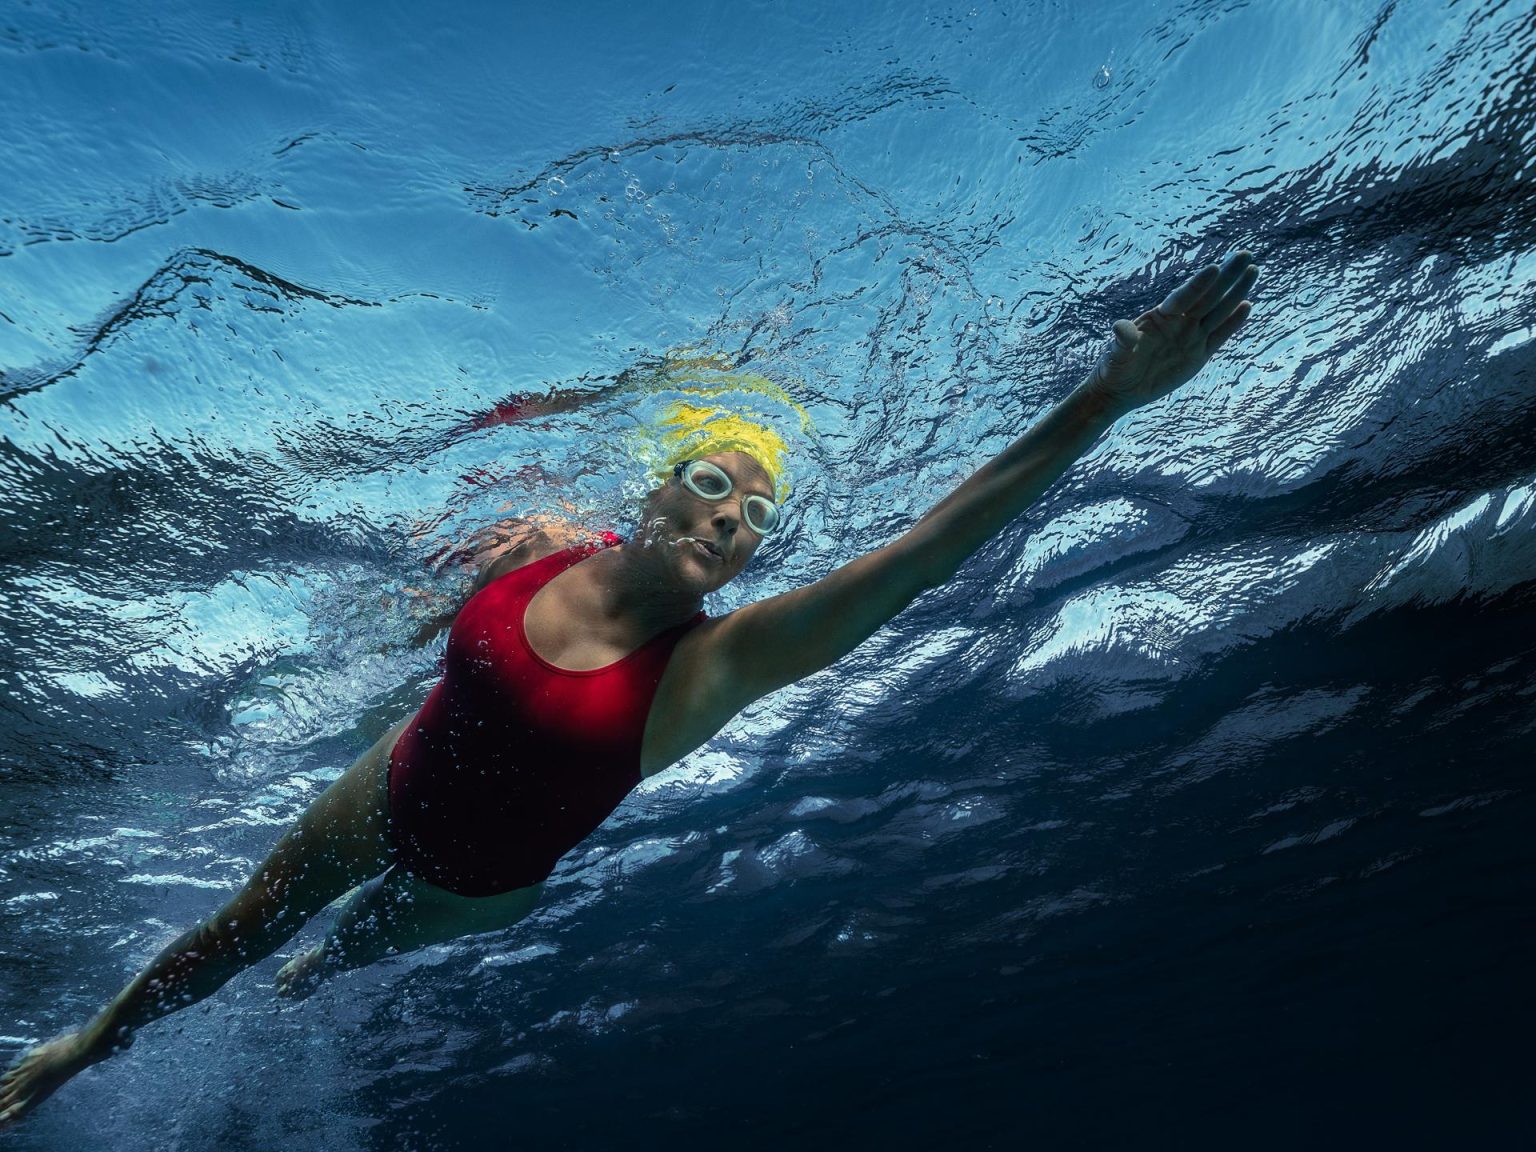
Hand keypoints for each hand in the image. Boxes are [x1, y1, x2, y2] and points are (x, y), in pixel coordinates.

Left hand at [1084, 251, 1258, 416]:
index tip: (1214, 267)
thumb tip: (1121, 329)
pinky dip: (1233, 322)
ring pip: (1218, 311)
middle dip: (1226, 276)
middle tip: (1244, 254)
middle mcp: (1179, 322)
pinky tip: (1247, 305)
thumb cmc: (1114, 367)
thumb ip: (1122, 341)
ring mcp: (1191, 337)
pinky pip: (1220, 335)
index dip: (1198, 284)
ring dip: (1236, 292)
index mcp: (1160, 317)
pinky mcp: (1199, 355)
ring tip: (1253, 270)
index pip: (1183, 298)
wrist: (1121, 389)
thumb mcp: (1115, 355)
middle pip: (1207, 296)